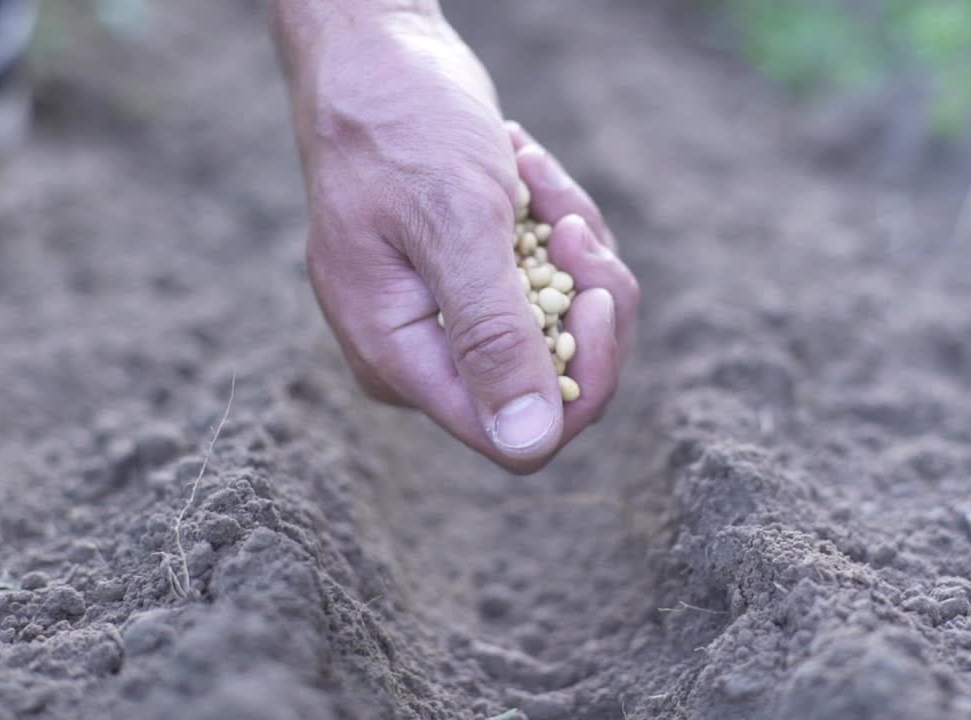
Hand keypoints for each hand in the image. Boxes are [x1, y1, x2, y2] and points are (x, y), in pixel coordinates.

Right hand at [273, 3, 638, 472]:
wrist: (378, 57)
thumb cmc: (401, 128)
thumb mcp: (457, 226)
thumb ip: (490, 338)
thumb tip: (527, 443)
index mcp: (401, 362)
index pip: (520, 434)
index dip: (582, 375)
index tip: (593, 287)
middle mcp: (425, 356)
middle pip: (556, 382)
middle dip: (585, 296)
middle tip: (569, 219)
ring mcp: (452, 320)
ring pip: (565, 325)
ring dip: (574, 245)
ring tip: (534, 174)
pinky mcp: (477, 284)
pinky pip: (553, 281)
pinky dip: (560, 225)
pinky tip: (527, 168)